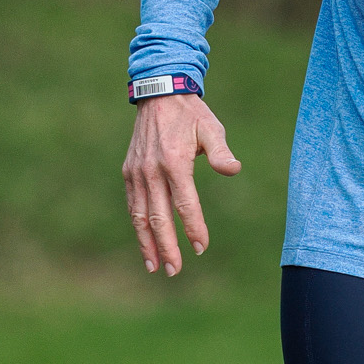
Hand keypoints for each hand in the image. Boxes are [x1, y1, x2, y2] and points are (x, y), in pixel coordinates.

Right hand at [122, 93, 240, 275]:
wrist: (159, 92)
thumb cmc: (191, 114)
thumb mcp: (211, 128)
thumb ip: (221, 152)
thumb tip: (234, 169)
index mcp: (175, 162)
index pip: (185, 204)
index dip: (193, 228)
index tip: (201, 247)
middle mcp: (152, 170)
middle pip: (159, 217)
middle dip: (167, 247)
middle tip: (175, 271)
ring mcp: (137, 172)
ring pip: (140, 216)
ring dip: (147, 243)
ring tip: (155, 266)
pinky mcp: (129, 172)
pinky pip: (133, 204)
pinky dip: (137, 225)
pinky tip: (144, 243)